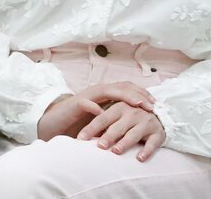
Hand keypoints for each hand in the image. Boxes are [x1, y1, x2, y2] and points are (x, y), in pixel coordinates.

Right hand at [37, 82, 154, 141]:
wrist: (55, 122)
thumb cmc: (80, 122)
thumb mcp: (102, 119)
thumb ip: (115, 116)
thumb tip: (135, 123)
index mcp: (105, 93)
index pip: (127, 88)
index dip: (142, 94)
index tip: (155, 104)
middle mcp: (98, 91)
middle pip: (122, 86)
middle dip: (138, 94)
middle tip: (152, 105)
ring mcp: (87, 95)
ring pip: (108, 90)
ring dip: (124, 96)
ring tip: (137, 104)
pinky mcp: (76, 104)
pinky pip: (88, 103)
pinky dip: (97, 108)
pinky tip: (105, 114)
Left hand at [77, 102, 165, 161]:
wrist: (158, 116)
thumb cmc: (130, 118)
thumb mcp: (116, 116)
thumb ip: (101, 124)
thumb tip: (81, 135)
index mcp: (120, 107)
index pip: (103, 118)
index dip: (91, 128)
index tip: (80, 139)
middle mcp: (133, 113)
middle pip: (118, 126)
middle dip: (108, 136)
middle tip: (99, 146)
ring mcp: (146, 122)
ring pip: (134, 133)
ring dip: (125, 142)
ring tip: (116, 151)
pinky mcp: (157, 132)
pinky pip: (152, 142)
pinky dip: (147, 150)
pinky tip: (139, 158)